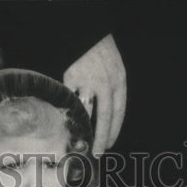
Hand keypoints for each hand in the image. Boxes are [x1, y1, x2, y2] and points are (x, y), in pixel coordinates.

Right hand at [63, 34, 126, 155]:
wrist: (88, 32)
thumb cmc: (102, 54)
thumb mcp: (116, 70)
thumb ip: (113, 92)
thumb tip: (106, 121)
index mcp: (119, 81)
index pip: (118, 113)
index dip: (113, 131)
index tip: (108, 145)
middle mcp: (105, 82)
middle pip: (104, 117)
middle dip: (100, 137)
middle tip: (96, 153)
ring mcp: (87, 81)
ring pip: (86, 112)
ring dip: (83, 129)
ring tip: (80, 142)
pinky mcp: (71, 78)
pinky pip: (70, 101)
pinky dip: (68, 114)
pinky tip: (67, 125)